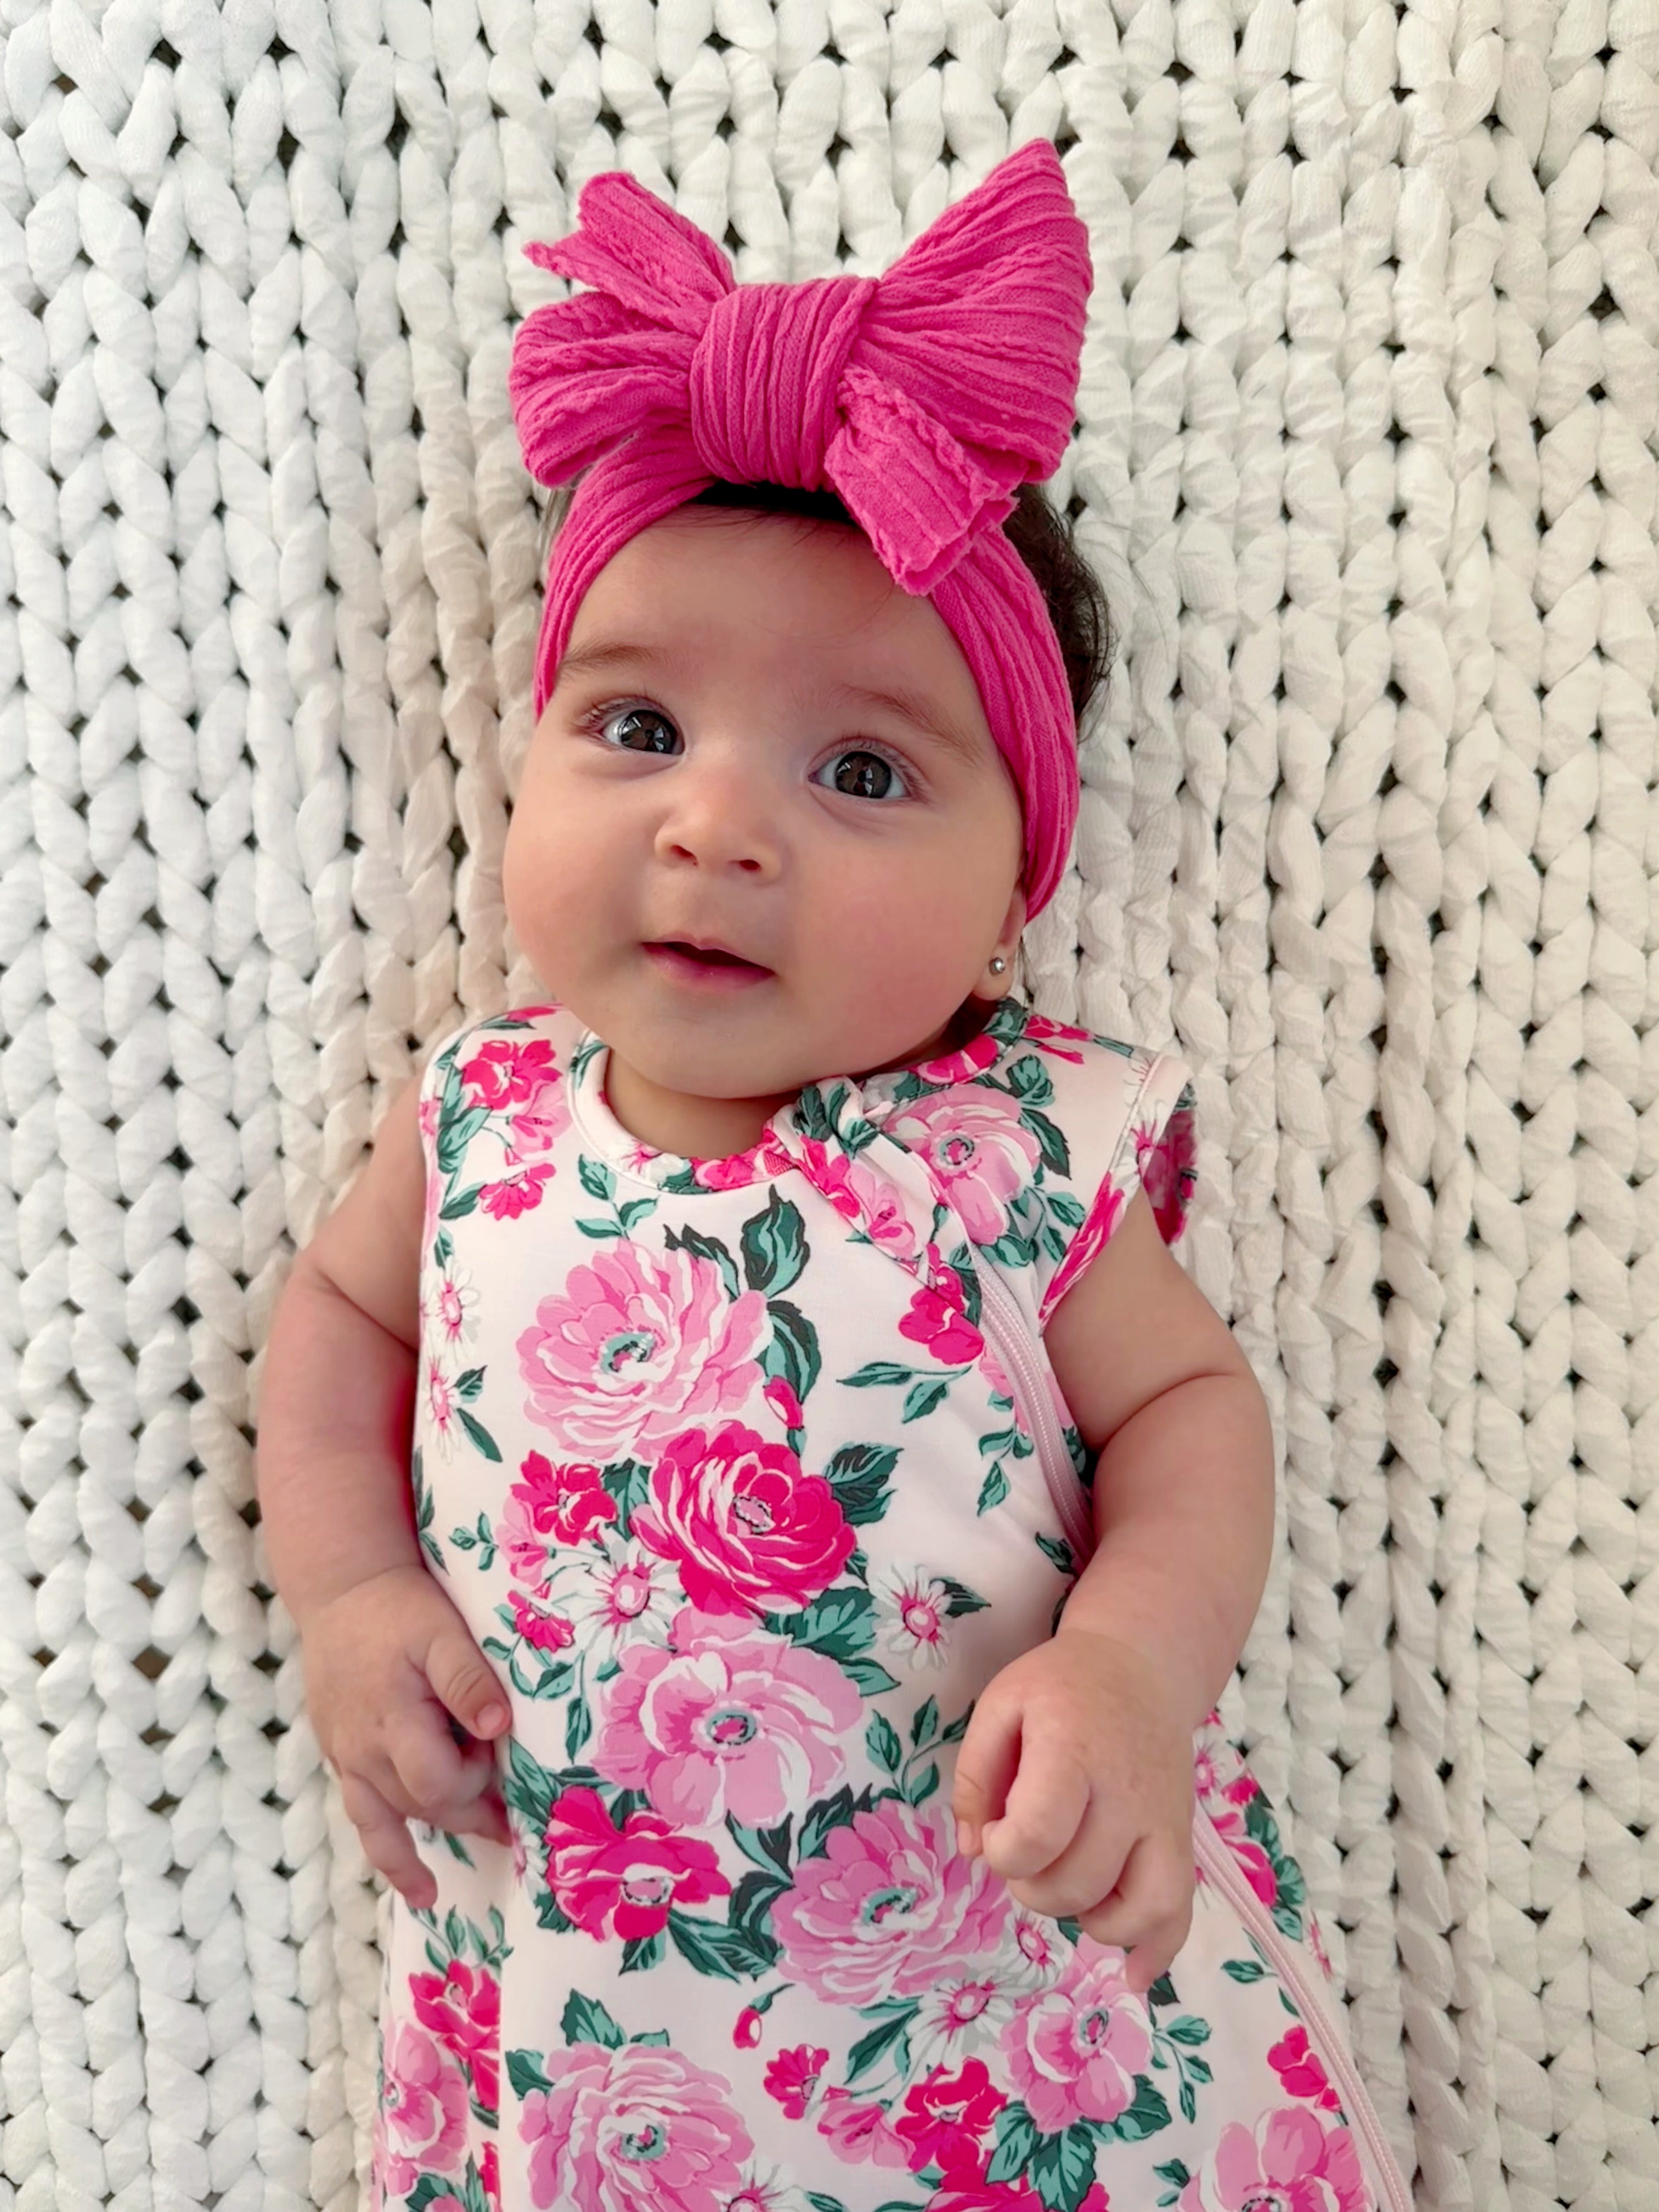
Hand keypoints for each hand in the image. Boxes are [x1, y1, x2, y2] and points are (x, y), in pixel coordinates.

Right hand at [298, 1563, 512, 1909]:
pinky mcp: (340, 1754)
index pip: (437, 1782)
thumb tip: (499, 1729)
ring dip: (414, 1856)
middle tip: (511, 1820)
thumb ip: (468, 1680)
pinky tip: (405, 1880)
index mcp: (393, 1721)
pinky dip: (383, 1849)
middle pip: (418, 1806)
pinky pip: (360, 1813)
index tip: (499, 1752)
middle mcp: (364, 1750)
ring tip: (434, 1894)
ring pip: (383, 1822)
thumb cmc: (400, 1606)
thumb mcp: (441, 1631)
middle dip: (466, 1814)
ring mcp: (346, 1756)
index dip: (473, 1780)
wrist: (343, 1589)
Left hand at [951, 1625, 1194, 1992]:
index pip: (1040, 1834)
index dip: (1006, 1853)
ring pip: (1139, 1910)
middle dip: (1034, 1885)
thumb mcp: (1001, 1705)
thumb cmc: (1060, 1687)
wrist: (1140, 1667)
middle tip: (1026, 1851)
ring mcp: (1164, 1822)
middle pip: (1080, 1882)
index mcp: (1075, 1751)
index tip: (999, 1833)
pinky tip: (1131, 1974)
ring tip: (1065, 1882)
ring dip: (1088, 1919)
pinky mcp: (1183, 1842)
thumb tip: (975, 1851)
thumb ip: (975, 1777)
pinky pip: (1181, 1913)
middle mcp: (1128, 1793)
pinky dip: (1157, 1952)